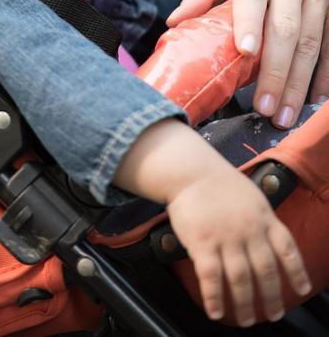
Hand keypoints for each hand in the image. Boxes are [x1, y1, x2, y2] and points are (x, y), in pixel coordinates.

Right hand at [113, 119, 310, 324]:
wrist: (190, 170)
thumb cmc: (218, 182)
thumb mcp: (251, 195)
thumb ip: (261, 219)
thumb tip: (271, 241)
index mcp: (264, 217)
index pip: (287, 249)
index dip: (296, 271)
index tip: (301, 290)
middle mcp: (249, 230)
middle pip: (266, 271)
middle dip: (271, 297)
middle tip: (274, 314)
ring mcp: (226, 238)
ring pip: (240, 279)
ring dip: (245, 305)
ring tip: (247, 321)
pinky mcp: (203, 242)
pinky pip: (211, 277)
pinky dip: (214, 298)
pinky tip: (216, 312)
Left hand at [167, 0, 328, 126]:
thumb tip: (174, 22)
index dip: (250, 22)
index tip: (245, 51)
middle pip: (285, 27)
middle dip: (275, 70)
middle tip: (263, 106)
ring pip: (312, 39)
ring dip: (299, 80)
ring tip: (284, 112)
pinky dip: (326, 71)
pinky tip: (317, 96)